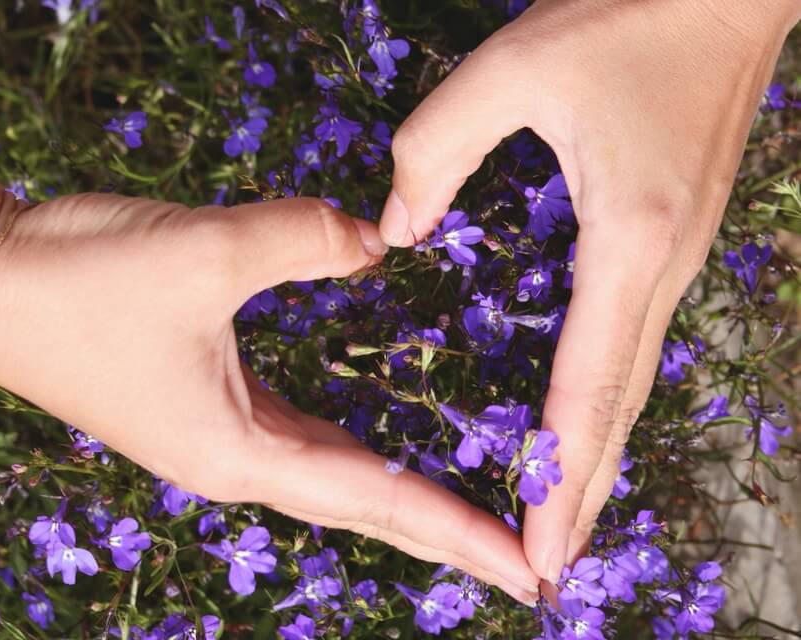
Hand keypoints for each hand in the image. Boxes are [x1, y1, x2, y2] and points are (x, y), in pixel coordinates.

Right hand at [0, 129, 539, 602]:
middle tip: (519, 556)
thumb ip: (304, 239)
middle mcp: (236, 459)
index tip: (524, 565)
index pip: (376, 501)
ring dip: (401, 498)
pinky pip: (302, 440)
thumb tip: (380, 240)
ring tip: (465, 516)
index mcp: (238, 452)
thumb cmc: (81, 281)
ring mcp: (220, 436)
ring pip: (336, 479)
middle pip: (365, 506)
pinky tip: (377, 450)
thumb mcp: (203, 253)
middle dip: (444, 533)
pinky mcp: (206, 405)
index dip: (457, 532)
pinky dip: (353, 454)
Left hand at [379, 0, 798, 582]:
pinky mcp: (671, 240)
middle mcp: (664, 268)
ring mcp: (678, 258)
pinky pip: (633, 343)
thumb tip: (392, 229)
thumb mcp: (517, 68)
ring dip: (597, 455)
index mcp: (629, 239)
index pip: (588, 383)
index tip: (538, 547)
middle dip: (583, 492)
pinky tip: (584, 421)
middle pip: (619, 406)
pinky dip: (606, 401)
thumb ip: (438, 149)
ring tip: (562, 517)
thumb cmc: (628, 14)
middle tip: (546, 566)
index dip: (560, 473)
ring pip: (632, 382)